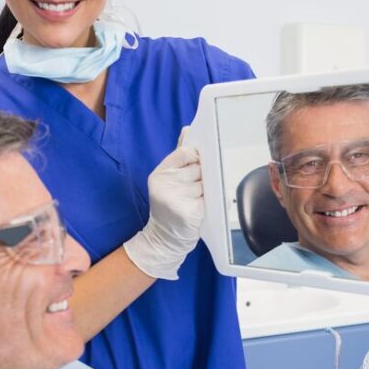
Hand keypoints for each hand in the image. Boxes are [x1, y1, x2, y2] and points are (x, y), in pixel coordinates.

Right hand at [123, 142, 203, 279]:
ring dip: (205, 192)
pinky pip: (208, 200)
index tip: (198, 164)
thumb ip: (179, 156)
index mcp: (160, 174)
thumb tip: (188, 130)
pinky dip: (207, 205)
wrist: (164, 239)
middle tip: (192, 190)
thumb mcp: (168, 180)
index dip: (196, 157)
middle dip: (201, 178)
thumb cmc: (170, 206)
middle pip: (198, 168)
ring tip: (193, 201)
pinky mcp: (188, 212)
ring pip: (205, 184)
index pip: (185, 152)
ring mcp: (176, 199)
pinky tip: (197, 210)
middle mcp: (165, 184)